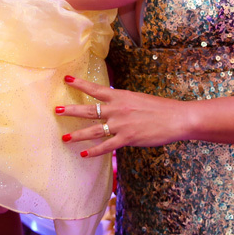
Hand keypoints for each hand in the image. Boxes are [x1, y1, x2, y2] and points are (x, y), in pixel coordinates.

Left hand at [56, 76, 190, 157]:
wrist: (176, 118)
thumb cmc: (160, 108)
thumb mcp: (138, 99)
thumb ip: (123, 102)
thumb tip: (111, 105)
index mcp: (120, 96)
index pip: (95, 89)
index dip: (79, 84)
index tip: (66, 80)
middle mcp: (117, 109)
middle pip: (88, 110)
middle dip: (71, 111)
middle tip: (57, 110)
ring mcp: (121, 124)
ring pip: (93, 130)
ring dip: (77, 134)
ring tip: (64, 137)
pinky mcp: (127, 139)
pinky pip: (106, 146)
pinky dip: (94, 151)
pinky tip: (84, 154)